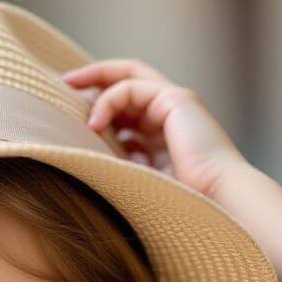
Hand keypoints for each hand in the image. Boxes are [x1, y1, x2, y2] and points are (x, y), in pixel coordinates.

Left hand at [62, 58, 248, 199]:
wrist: (218, 203)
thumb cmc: (183, 204)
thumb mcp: (140, 181)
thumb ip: (121, 165)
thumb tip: (84, 161)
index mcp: (164, 133)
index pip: (129, 105)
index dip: (101, 103)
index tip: (71, 111)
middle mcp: (172, 113)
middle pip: (129, 79)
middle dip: (95, 77)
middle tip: (64, 83)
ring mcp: (176, 103)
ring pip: (129, 77)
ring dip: (97, 85)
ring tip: (69, 99)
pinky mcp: (177, 100)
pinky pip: (132, 87)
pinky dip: (109, 100)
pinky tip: (95, 123)